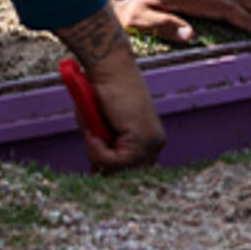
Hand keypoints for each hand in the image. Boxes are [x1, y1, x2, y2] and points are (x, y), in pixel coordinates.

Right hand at [56, 3, 164, 173]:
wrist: (110, 69)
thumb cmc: (102, 95)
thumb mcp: (104, 132)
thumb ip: (107, 154)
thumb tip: (100, 176)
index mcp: (151, 142)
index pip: (132, 175)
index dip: (110, 172)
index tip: (97, 164)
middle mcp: (156, 144)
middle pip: (125, 179)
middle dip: (103, 166)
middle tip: (94, 142)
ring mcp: (152, 142)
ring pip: (117, 173)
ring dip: (99, 157)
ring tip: (95, 134)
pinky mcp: (142, 138)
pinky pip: (114, 163)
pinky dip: (98, 151)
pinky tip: (96, 133)